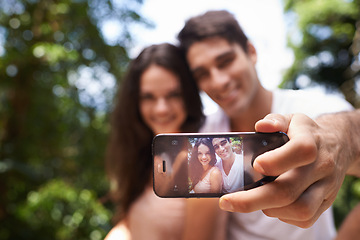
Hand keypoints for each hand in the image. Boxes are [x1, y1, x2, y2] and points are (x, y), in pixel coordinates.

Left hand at [219, 113, 351, 227]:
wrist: (338, 145)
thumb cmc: (305, 132)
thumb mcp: (292, 119)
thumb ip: (275, 120)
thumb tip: (260, 126)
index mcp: (312, 141)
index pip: (301, 151)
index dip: (277, 161)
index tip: (255, 165)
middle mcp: (322, 166)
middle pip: (290, 189)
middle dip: (253, 199)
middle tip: (227, 202)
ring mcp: (325, 187)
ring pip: (299, 208)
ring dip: (269, 208)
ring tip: (251, 200)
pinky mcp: (325, 202)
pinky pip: (305, 218)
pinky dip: (283, 215)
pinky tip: (271, 205)